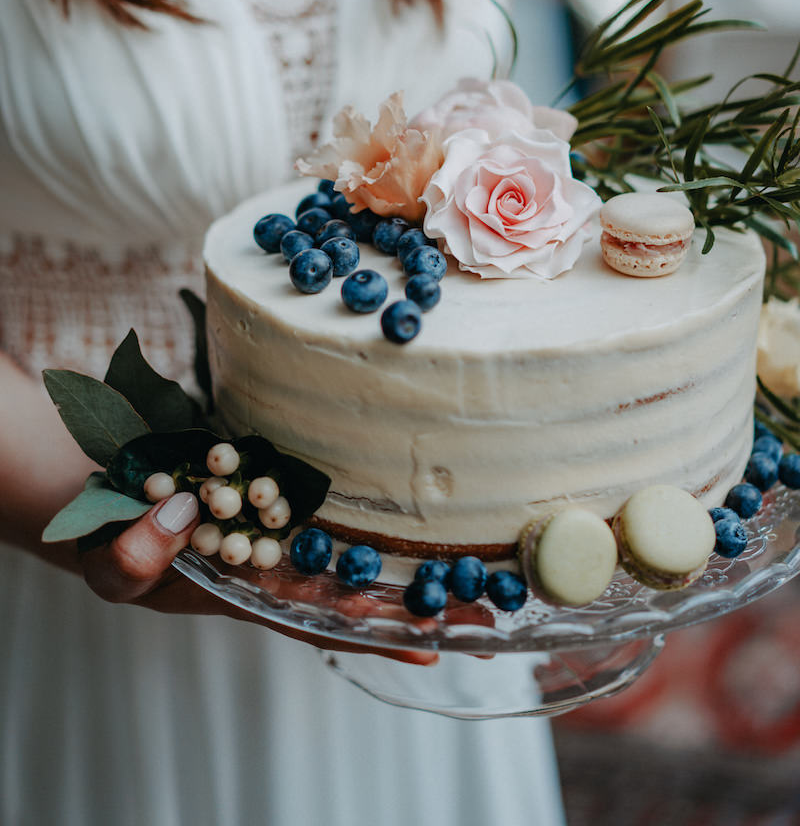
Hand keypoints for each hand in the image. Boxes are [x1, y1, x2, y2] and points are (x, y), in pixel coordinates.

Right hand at [81, 492, 436, 664]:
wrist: (101, 494)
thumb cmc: (106, 544)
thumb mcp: (110, 563)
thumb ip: (136, 555)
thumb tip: (181, 516)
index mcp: (245, 593)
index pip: (316, 621)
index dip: (371, 635)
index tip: (431, 644)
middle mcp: (273, 560)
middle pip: (350, 584)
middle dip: (408, 597)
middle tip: (481, 601)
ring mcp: (278, 518)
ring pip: (347, 537)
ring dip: (399, 547)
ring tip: (467, 549)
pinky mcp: (274, 475)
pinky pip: (325, 487)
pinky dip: (361, 491)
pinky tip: (407, 480)